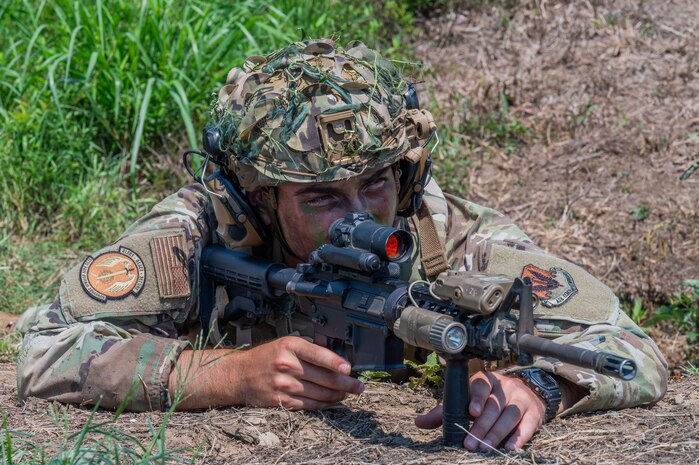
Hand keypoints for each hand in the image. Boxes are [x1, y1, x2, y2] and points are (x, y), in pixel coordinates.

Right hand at [234, 336, 364, 409]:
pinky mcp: (282, 400)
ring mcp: (284, 385)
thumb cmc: (266, 357)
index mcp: (290, 346)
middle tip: (358, 385)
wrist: (240, 375)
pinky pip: (310, 405)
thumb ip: (309, 347)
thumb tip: (334, 356)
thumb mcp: (286, 342)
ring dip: (338, 395)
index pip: (319, 355)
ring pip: (320, 393)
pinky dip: (325, 404)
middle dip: (346, 383)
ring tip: (348, 393)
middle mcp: (287, 365)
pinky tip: (333, 401)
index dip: (336, 363)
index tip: (349, 369)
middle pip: (324, 377)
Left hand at [414, 370, 545, 450]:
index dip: (477, 398)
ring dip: (497, 433)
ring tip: (486, 448)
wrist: (526, 392)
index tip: (471, 412)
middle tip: (470, 443)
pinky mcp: (534, 412)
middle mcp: (504, 388)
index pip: (481, 385)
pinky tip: (510, 448)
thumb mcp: (468, 400)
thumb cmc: (489, 399)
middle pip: (493, 406)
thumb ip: (446, 411)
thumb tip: (419, 422)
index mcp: (485, 381)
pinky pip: (528, 425)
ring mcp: (520, 399)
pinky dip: (520, 437)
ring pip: (509, 415)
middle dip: (482, 426)